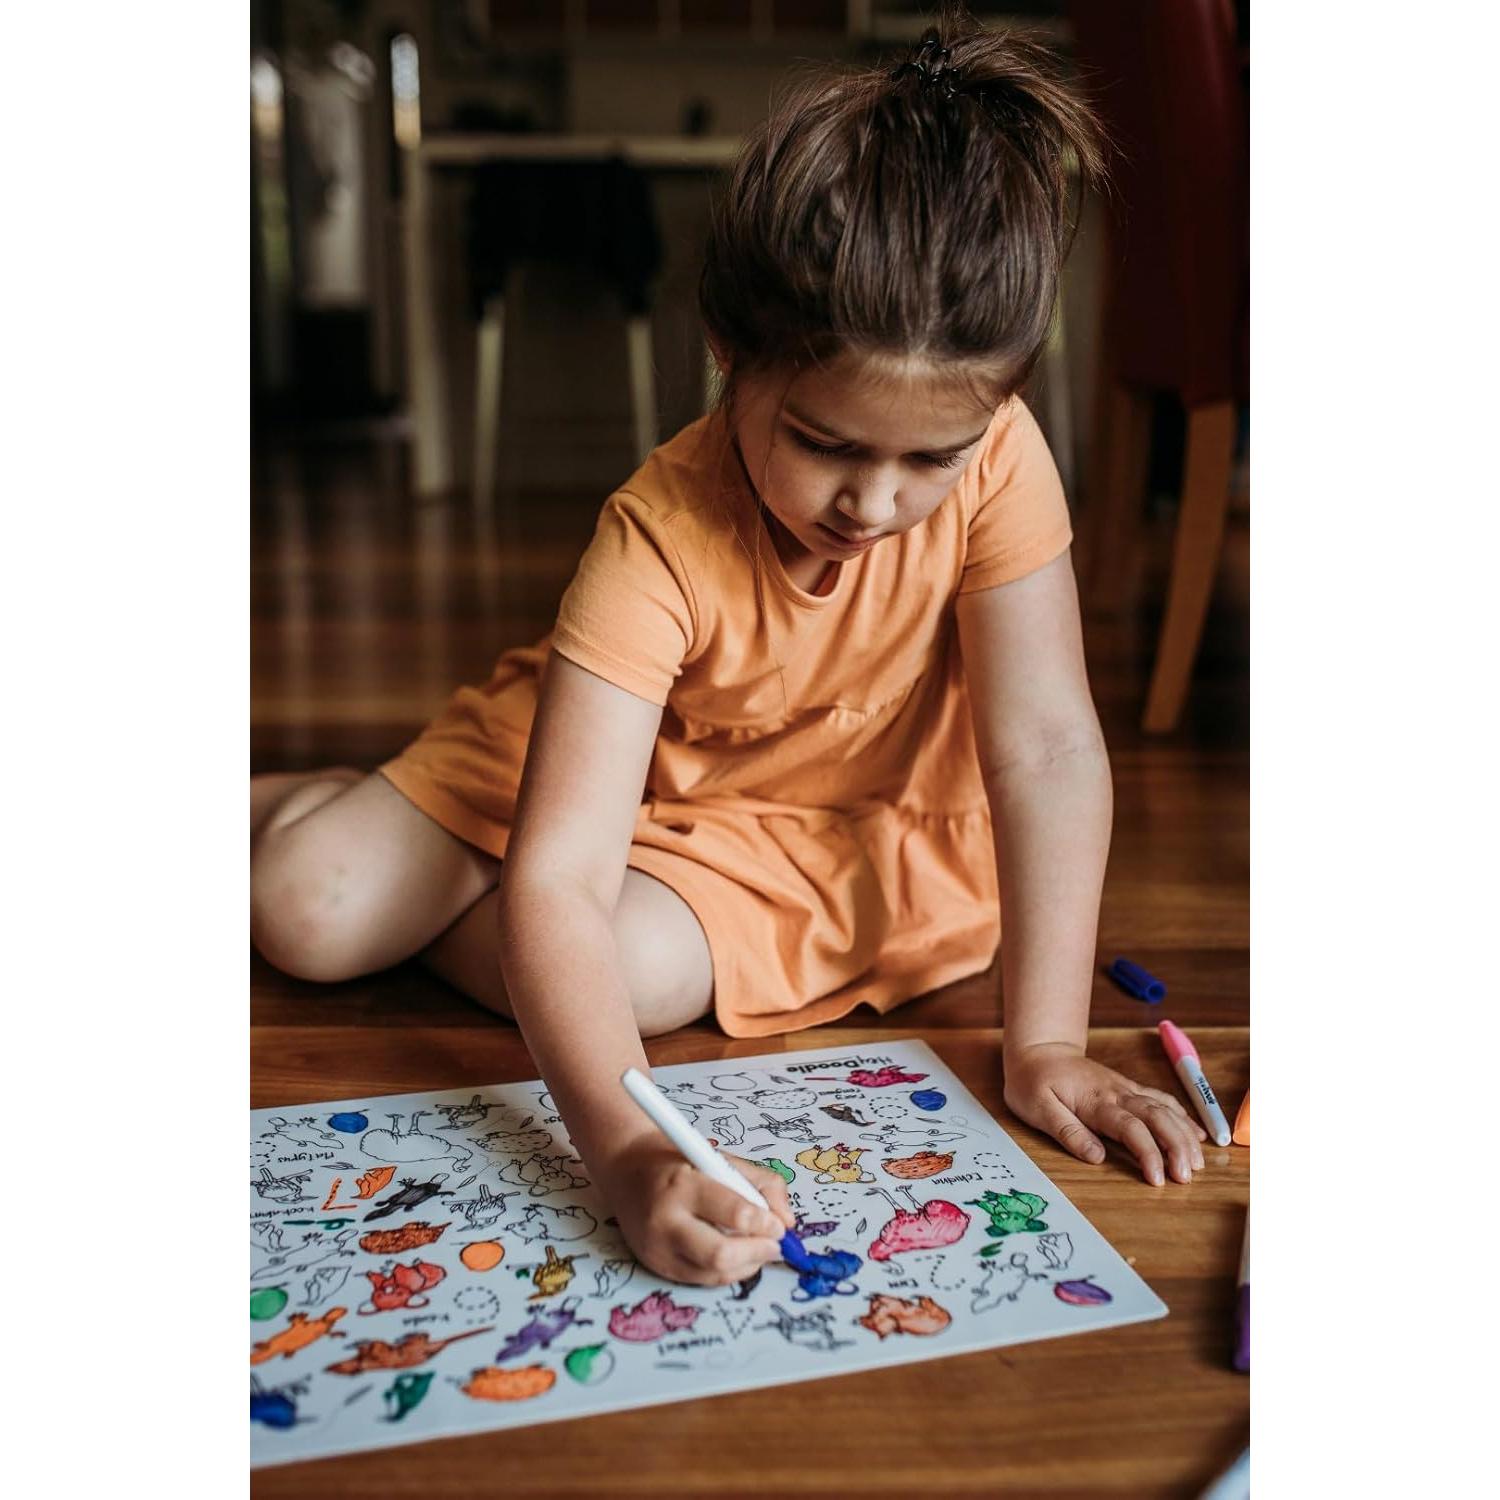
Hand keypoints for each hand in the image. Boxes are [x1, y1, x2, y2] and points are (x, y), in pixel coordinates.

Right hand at [593, 1138, 794, 1285]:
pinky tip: (738, 1257)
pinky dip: (727, 1272)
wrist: (624, 1167)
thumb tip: (787, 1221)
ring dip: (747, 1266)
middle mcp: (666, 1220)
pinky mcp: (654, 1265)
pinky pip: (700, 1279)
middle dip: (757, 1253)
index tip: (778, 1224)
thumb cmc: (675, 1158)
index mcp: (683, 1184)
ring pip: (713, 1274)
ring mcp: (657, 1248)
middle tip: (775, 1245)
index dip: (765, 1224)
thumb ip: (760, 1183)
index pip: (734, 1213)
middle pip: (720, 1254)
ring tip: (760, 1250)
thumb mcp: (719, 1156)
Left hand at [1003, 1041, 1206, 1185]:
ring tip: (1198, 1162)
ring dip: (1185, 1133)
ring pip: (1165, 1108)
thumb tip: (1097, 1157)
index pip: (1131, 1128)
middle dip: (1178, 1146)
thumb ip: (1067, 1131)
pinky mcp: (1127, 1088)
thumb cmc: (1033, 1081)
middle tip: (1187, 1176)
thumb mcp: (1038, 1109)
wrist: (1038, 1049)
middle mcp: (1117, 1093)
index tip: (1158, 1179)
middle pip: (1158, 1117)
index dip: (1149, 1154)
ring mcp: (1125, 1089)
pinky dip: (1182, 1116)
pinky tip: (1196, 1133)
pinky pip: (1161, 1100)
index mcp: (1096, 1102)